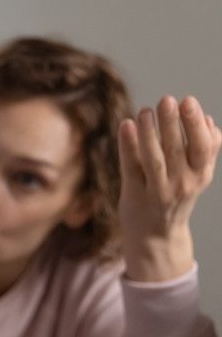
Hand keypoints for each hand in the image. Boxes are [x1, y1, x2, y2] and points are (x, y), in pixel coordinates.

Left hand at [118, 95, 220, 281]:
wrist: (157, 237)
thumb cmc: (176, 197)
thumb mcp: (197, 176)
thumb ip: (206, 150)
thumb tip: (210, 121)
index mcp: (199, 175)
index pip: (202, 147)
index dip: (195, 124)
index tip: (188, 101)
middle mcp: (180, 184)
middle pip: (177, 150)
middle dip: (173, 123)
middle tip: (167, 99)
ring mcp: (156, 191)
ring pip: (154, 159)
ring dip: (150, 133)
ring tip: (145, 110)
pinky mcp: (133, 195)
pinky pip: (131, 168)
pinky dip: (128, 146)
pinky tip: (126, 125)